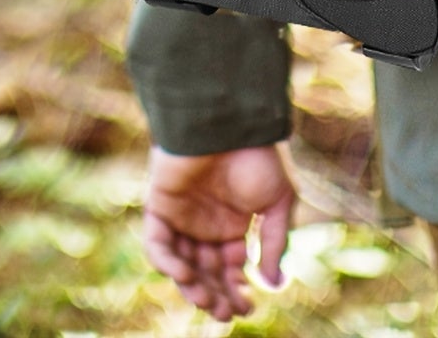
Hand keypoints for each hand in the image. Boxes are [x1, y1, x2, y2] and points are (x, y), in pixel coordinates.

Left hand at [142, 143, 296, 320]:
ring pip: (182, 265)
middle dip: (217, 295)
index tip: (249, 306)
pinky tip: (186, 274)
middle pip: (206, 272)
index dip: (238, 288)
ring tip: (210, 300)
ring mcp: (182, 217)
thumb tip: (274, 283)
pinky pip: (157, 244)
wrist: (231, 124)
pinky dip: (168, 262)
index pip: (230, 267)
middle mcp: (206, 224)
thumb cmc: (259, 157)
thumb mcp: (279, 202)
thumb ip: (276, 242)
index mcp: (234, 223)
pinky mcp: (160, 206)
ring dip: (193, 286)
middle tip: (229, 314)